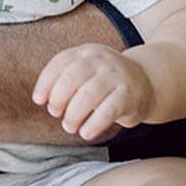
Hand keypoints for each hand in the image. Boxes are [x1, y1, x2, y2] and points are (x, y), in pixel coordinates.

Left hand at [32, 43, 155, 141]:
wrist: (146, 81)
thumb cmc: (105, 81)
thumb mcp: (86, 72)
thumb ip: (64, 79)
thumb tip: (40, 98)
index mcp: (85, 52)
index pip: (59, 63)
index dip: (45, 83)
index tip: (39, 100)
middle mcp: (101, 60)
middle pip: (72, 78)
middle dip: (58, 99)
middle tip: (56, 113)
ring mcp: (116, 76)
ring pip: (88, 95)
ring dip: (74, 114)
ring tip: (69, 126)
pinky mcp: (129, 95)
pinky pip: (108, 111)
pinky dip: (93, 124)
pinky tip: (86, 132)